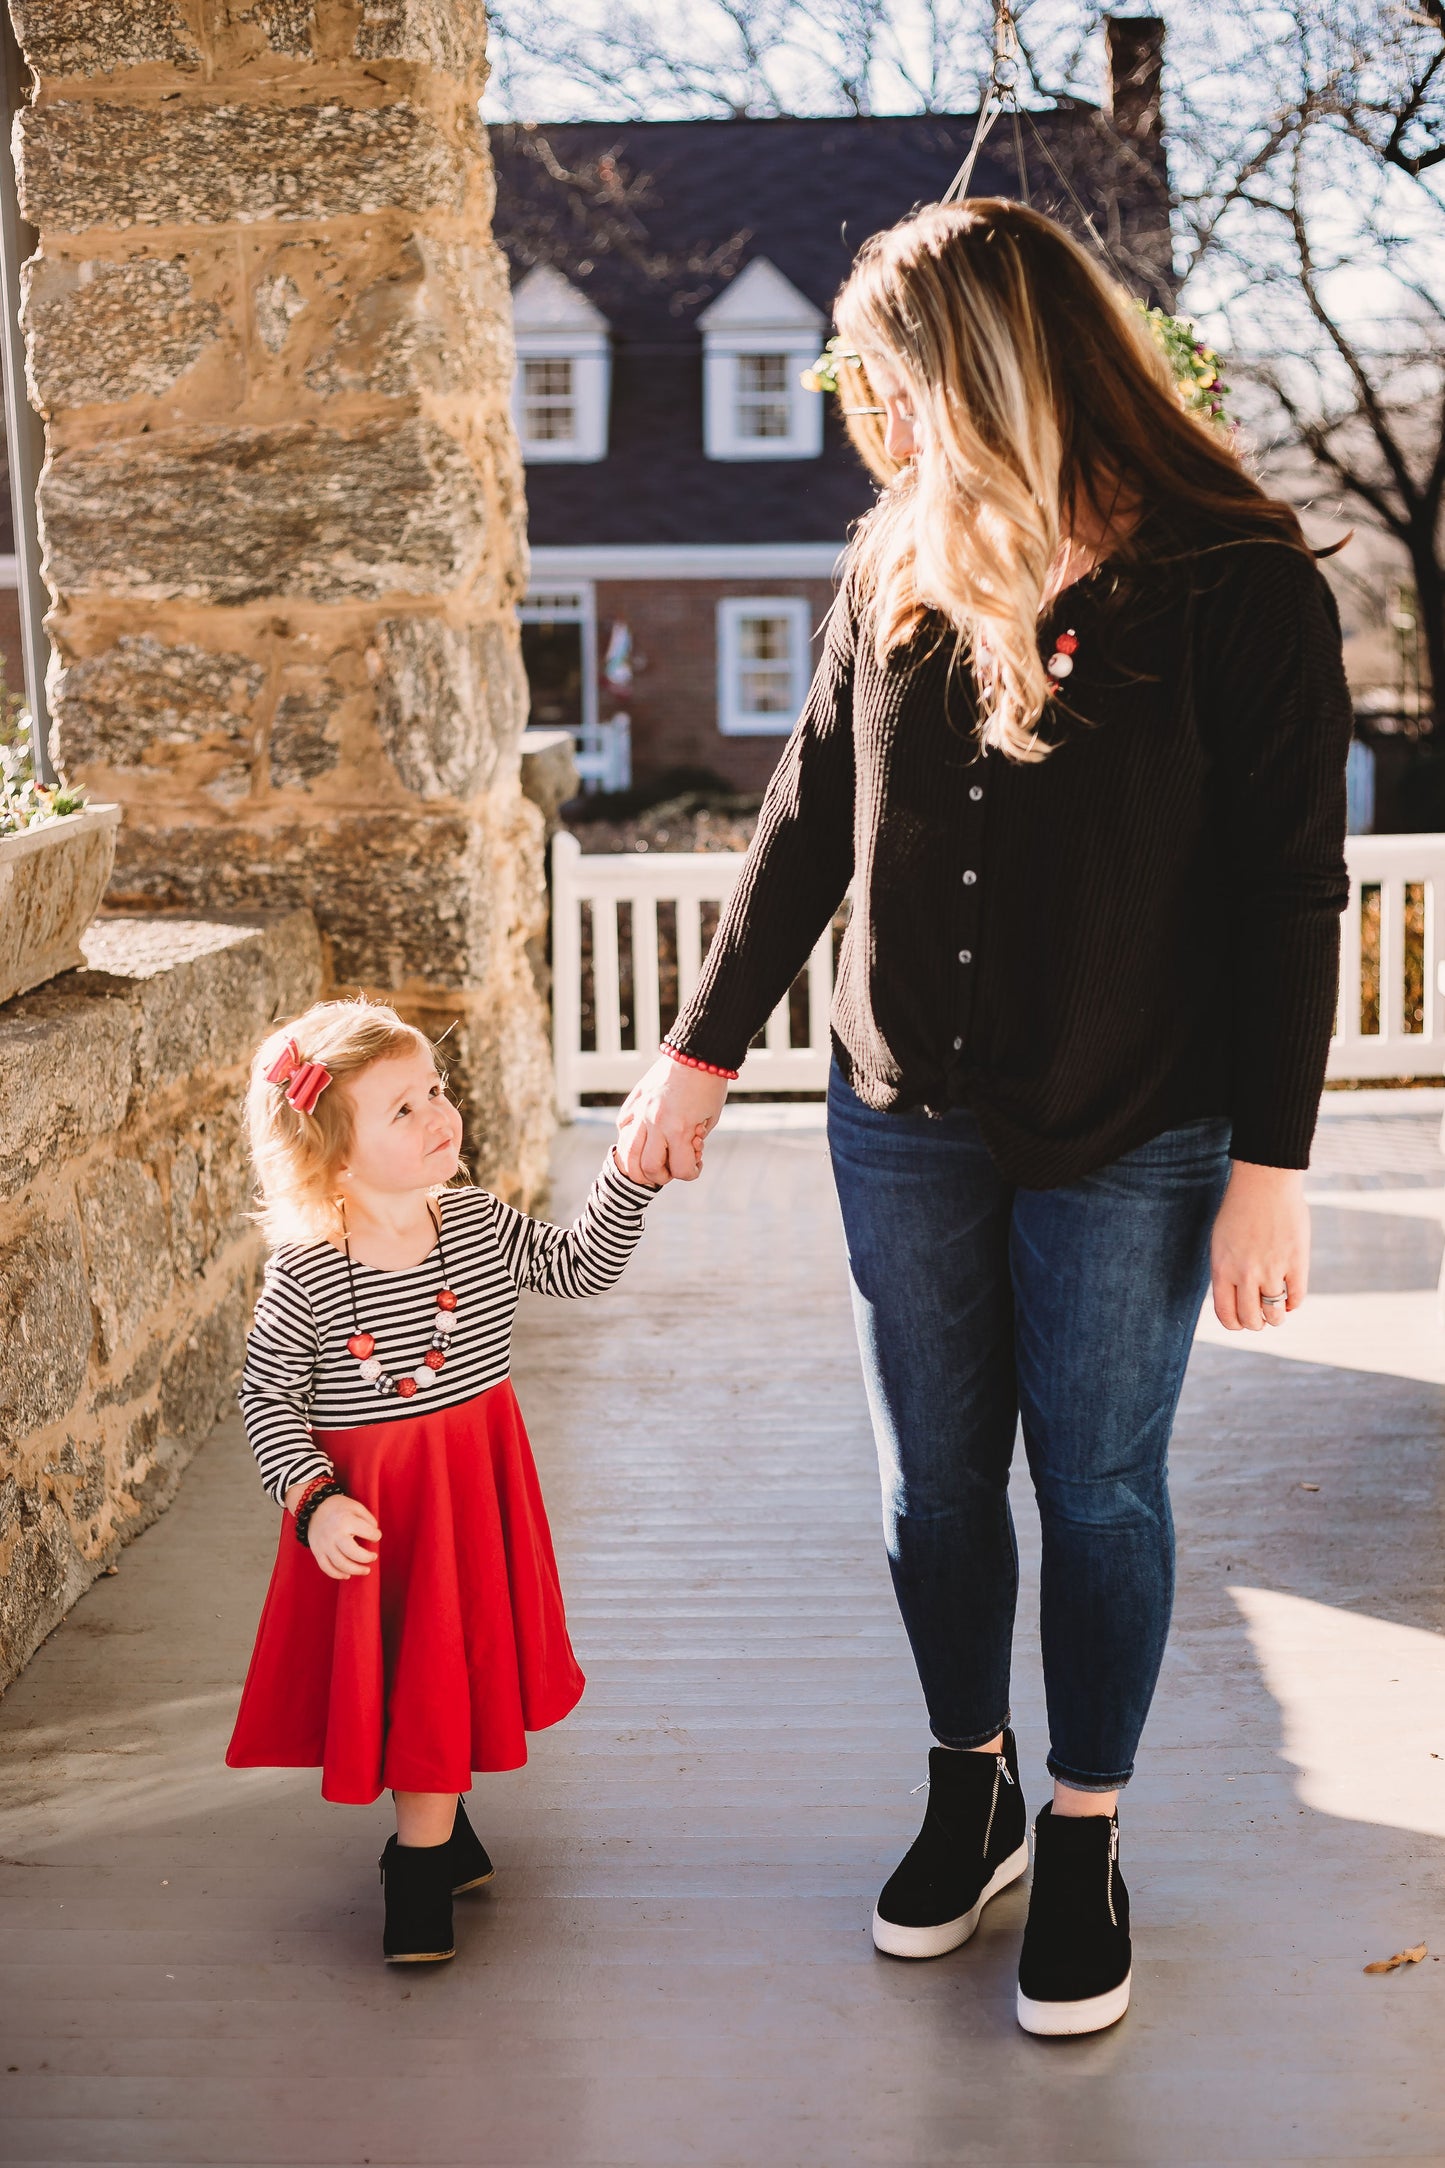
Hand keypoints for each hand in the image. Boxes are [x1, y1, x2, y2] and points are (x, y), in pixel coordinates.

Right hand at [301, 1493, 381, 1578]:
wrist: (313, 1507)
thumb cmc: (338, 1506)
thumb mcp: (355, 1506)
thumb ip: (368, 1519)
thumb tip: (375, 1533)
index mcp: (346, 1520)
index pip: (367, 1533)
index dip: (376, 1535)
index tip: (376, 1536)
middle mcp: (334, 1534)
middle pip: (353, 1553)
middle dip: (366, 1558)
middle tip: (374, 1557)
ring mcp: (324, 1545)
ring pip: (340, 1564)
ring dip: (355, 1570)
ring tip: (366, 1570)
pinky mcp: (317, 1552)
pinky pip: (326, 1568)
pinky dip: (337, 1574)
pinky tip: (347, 1575)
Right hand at [616, 1054, 727, 1184]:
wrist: (697, 1051)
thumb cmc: (709, 1086)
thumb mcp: (710, 1119)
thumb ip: (692, 1142)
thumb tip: (679, 1156)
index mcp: (678, 1129)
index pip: (680, 1170)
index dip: (691, 1173)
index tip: (697, 1163)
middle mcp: (654, 1123)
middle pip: (647, 1169)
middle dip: (662, 1176)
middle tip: (673, 1166)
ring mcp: (640, 1111)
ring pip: (626, 1154)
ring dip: (639, 1165)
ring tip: (654, 1159)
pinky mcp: (633, 1101)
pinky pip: (622, 1128)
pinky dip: (631, 1138)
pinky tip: (648, 1133)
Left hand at [1210, 1161, 1308, 1330]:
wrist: (1264, 1182)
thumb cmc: (1240, 1209)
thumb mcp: (1221, 1242)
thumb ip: (1227, 1269)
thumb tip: (1237, 1296)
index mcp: (1222, 1269)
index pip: (1226, 1314)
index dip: (1236, 1324)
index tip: (1243, 1321)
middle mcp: (1245, 1273)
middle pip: (1252, 1319)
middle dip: (1257, 1323)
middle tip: (1262, 1317)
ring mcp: (1272, 1268)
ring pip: (1275, 1313)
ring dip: (1277, 1317)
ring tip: (1278, 1310)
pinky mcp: (1296, 1261)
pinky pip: (1297, 1297)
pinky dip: (1294, 1303)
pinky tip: (1291, 1297)